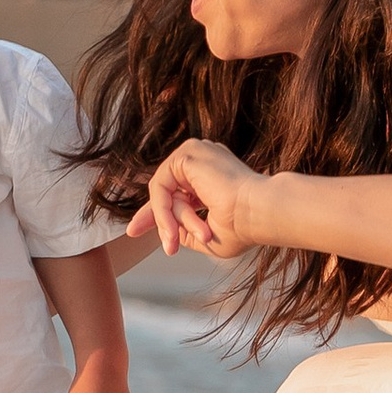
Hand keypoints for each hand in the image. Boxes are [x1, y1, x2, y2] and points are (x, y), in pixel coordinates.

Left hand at [137, 135, 267, 261]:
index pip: (175, 191)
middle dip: (154, 217)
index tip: (134, 230)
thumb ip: (185, 230)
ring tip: (188, 239)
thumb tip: (165, 232)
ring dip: (172, 221)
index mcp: (211, 175)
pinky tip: (174, 229)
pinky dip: (164, 212)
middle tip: (136, 235)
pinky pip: (160, 188)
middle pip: (166, 191)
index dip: (155, 212)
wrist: (257, 214)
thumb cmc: (243, 227)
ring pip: (164, 193)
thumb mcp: (207, 236)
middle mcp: (203, 160)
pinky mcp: (187, 154)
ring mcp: (195, 153)